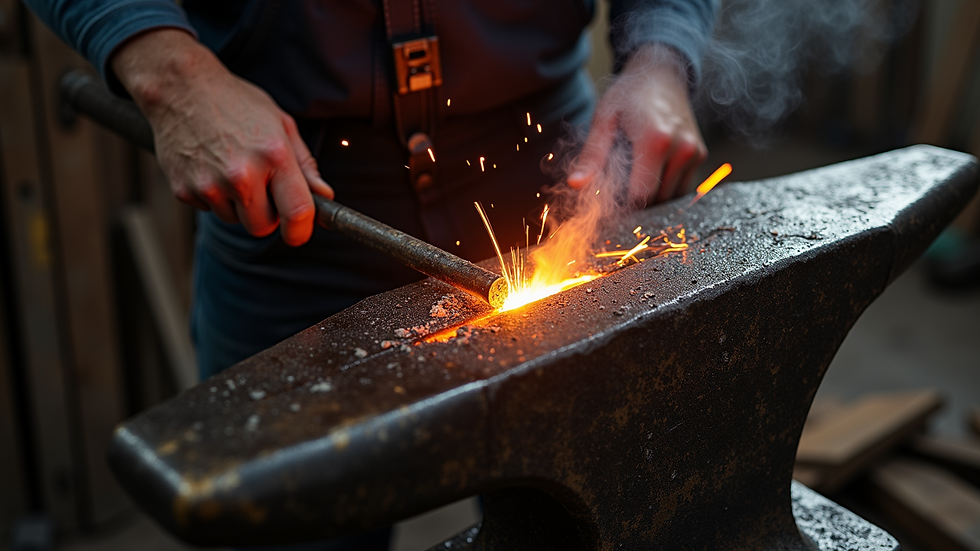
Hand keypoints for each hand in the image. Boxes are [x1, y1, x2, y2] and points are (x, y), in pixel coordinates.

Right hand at [111, 29, 333, 245]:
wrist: (180, 88)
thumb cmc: (235, 102)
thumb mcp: (281, 123)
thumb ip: (305, 164)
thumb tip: (324, 195)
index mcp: (273, 155)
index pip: (297, 213)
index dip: (301, 230)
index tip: (299, 231)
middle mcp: (242, 174)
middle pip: (262, 227)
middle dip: (267, 215)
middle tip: (262, 189)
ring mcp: (210, 184)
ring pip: (235, 220)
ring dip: (239, 205)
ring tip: (232, 169)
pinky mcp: (184, 190)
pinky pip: (210, 209)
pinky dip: (214, 196)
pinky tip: (212, 167)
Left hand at [568, 44, 706, 206]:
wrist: (661, 74)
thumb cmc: (628, 95)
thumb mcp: (604, 121)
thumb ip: (592, 155)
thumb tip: (575, 184)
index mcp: (656, 141)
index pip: (640, 196)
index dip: (622, 203)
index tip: (608, 197)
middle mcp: (682, 149)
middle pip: (656, 199)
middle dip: (636, 199)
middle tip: (619, 183)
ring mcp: (694, 153)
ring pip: (671, 197)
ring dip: (652, 194)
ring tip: (635, 172)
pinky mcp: (700, 155)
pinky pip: (681, 186)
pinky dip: (665, 186)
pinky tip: (650, 169)